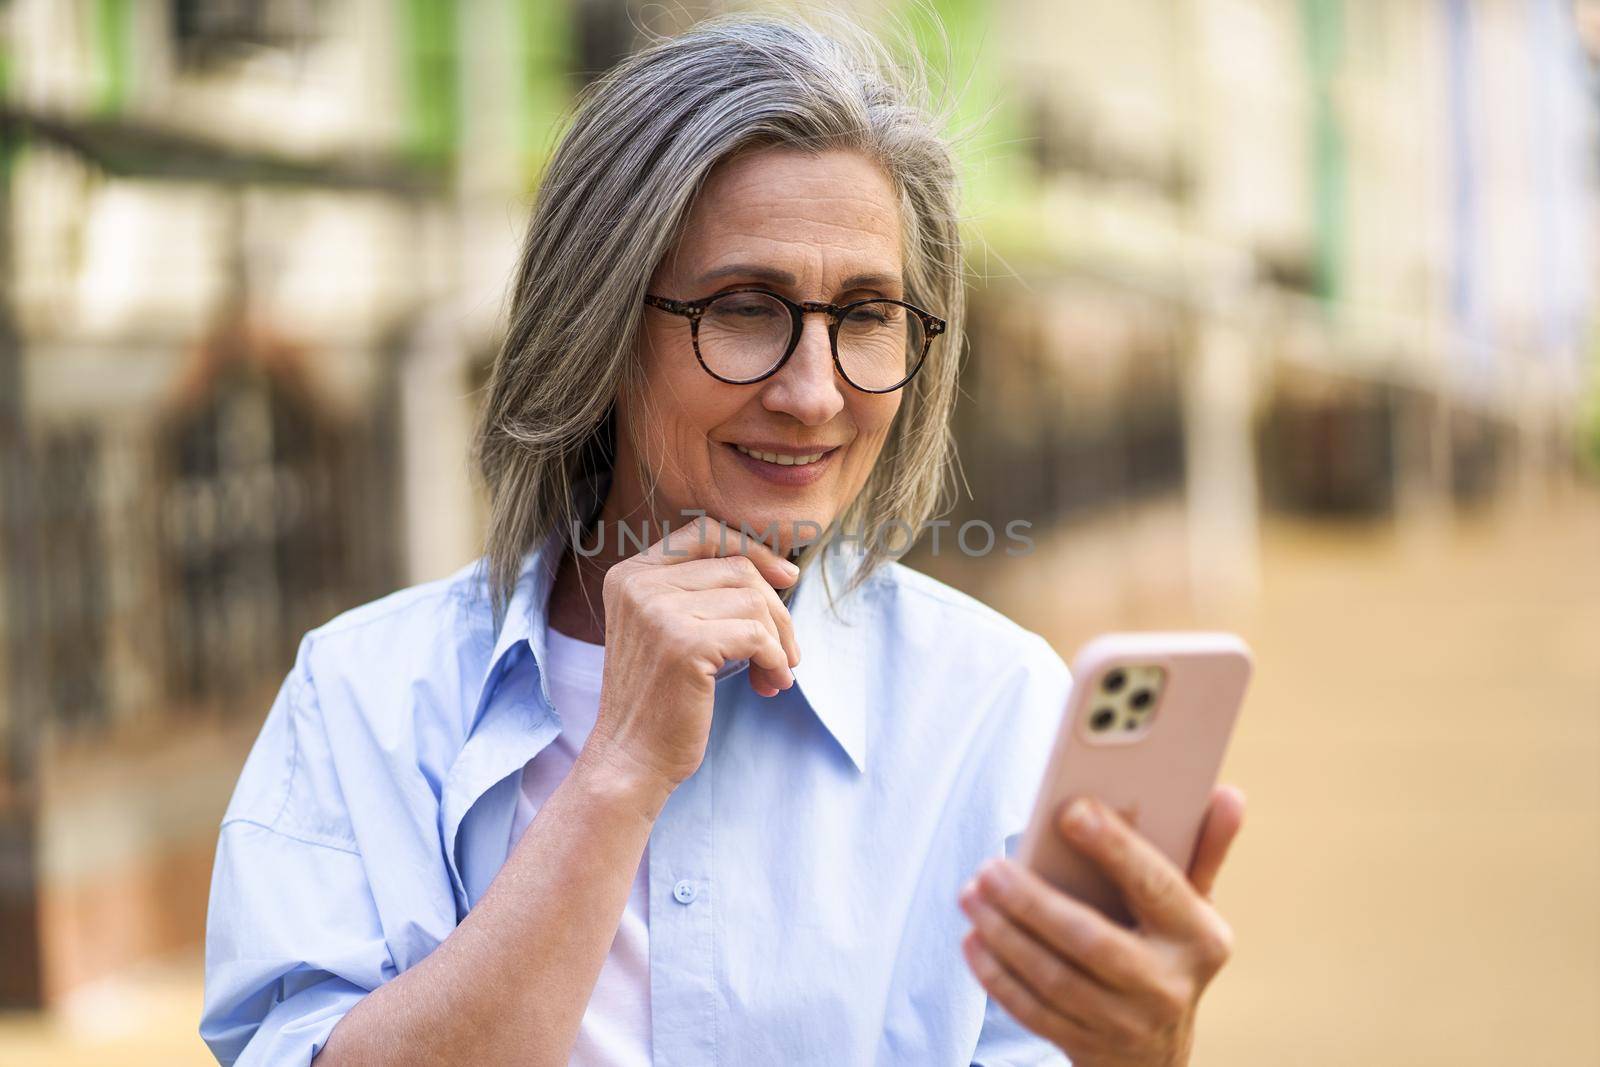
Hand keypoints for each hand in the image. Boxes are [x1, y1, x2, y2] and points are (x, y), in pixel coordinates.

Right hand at [580, 515, 800, 794]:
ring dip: (779, 641)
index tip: (787, 577)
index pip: (704, 532)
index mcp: (631, 575)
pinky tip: (771, 684)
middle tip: (786, 653)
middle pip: (738, 568)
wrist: (631, 759)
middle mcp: (640, 584)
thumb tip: (784, 569)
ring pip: (754, 601)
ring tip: (774, 674)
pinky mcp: (684, 644)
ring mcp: (659, 612)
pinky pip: (757, 636)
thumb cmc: (660, 699)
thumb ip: (704, 592)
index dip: (753, 548)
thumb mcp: (670, 629)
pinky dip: (775, 661)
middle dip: (775, 610)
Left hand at [958, 786, 1245, 1066]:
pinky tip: (973, 939)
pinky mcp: (1088, 1047)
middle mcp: (1167, 985)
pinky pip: (1033, 1012)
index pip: (1156, 885)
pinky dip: (997, 976)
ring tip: (972, 894)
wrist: (1159, 1053)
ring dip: (1004, 934)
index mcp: (1199, 937)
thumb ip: (1204, 847)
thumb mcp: (1195, 905)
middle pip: (1091, 940)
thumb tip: (1229, 794)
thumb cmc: (1169, 950)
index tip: (1070, 810)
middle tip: (989, 867)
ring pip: (1054, 979)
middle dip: (1032, 901)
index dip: (1115, 847)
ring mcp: (1126, 1023)